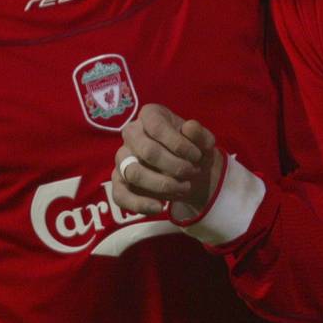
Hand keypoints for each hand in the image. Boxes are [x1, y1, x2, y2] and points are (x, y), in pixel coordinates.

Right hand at [111, 103, 224, 219]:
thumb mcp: (204, 141)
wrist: (190, 173)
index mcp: (150, 115)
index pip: (158, 127)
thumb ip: (200, 133)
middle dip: (174, 166)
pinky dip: (140, 204)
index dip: (180, 144)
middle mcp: (131, 133)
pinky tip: (160, 207)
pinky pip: (120, 195)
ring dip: (162, 184)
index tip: (197, 156)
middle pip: (147, 151)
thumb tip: (189, 127)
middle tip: (193, 173)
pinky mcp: (118, 181)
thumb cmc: (194, 150)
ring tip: (184, 188)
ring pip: (134, 173)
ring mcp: (122, 158)